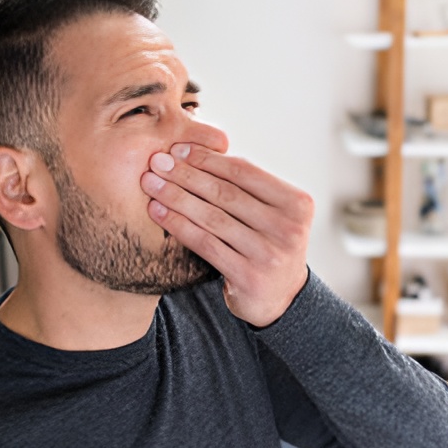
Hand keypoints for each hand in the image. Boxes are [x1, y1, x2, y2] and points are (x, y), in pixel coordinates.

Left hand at [141, 143, 312, 326]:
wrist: (281, 297)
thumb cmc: (267, 244)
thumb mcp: (271, 213)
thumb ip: (247, 187)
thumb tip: (194, 151)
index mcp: (297, 203)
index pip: (244, 172)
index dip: (208, 159)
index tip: (179, 149)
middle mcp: (288, 228)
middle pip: (225, 193)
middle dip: (186, 175)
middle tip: (156, 162)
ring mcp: (270, 254)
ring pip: (212, 217)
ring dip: (176, 197)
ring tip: (151, 183)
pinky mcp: (249, 277)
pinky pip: (205, 244)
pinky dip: (178, 225)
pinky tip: (158, 212)